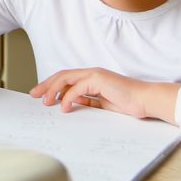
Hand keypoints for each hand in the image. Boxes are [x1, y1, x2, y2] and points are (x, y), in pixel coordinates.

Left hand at [29, 68, 179, 123]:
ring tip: (46, 102)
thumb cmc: (127, 103)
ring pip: (66, 78)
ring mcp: (95, 75)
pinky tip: (63, 107)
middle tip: (34, 95)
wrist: (145, 101)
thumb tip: (69, 102)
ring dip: (53, 89)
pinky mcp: (99, 79)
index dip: (51, 85)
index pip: (66, 79)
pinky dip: (68, 97)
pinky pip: (77, 88)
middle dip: (46, 85)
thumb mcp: (101, 104)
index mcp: (91, 78)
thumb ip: (86, 100)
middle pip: (62, 76)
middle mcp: (91, 73)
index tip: (40, 95)